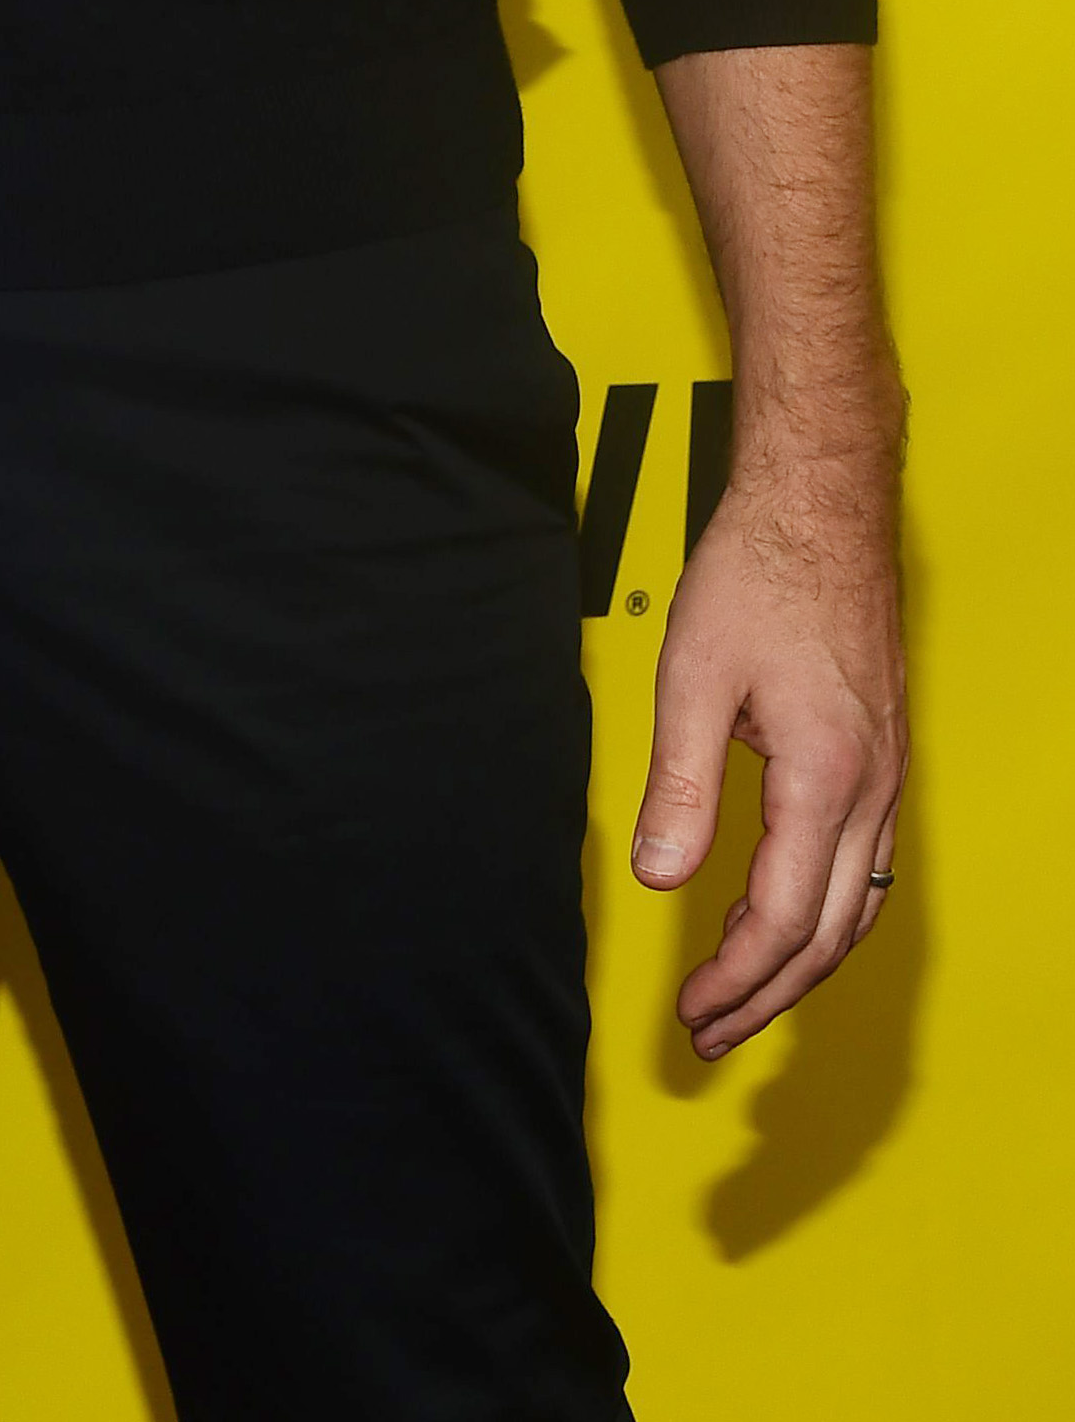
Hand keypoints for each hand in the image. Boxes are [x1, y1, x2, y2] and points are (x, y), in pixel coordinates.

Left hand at [632, 457, 906, 1055]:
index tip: (692, 1009)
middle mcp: (871, 788)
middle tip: (710, 1033)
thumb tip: (658, 875)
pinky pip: (866, 870)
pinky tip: (790, 922)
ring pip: (858, 910)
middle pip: (829, 935)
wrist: (821, 508)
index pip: (784, 918)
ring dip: (801, 966)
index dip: (737, 977)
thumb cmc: (760, 574)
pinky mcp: (882, 757)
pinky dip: (828, 918)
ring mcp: (886, 775)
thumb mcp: (694, 674)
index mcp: (826, 776)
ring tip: (745, 998)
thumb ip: (678, 782)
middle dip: (768, 997)